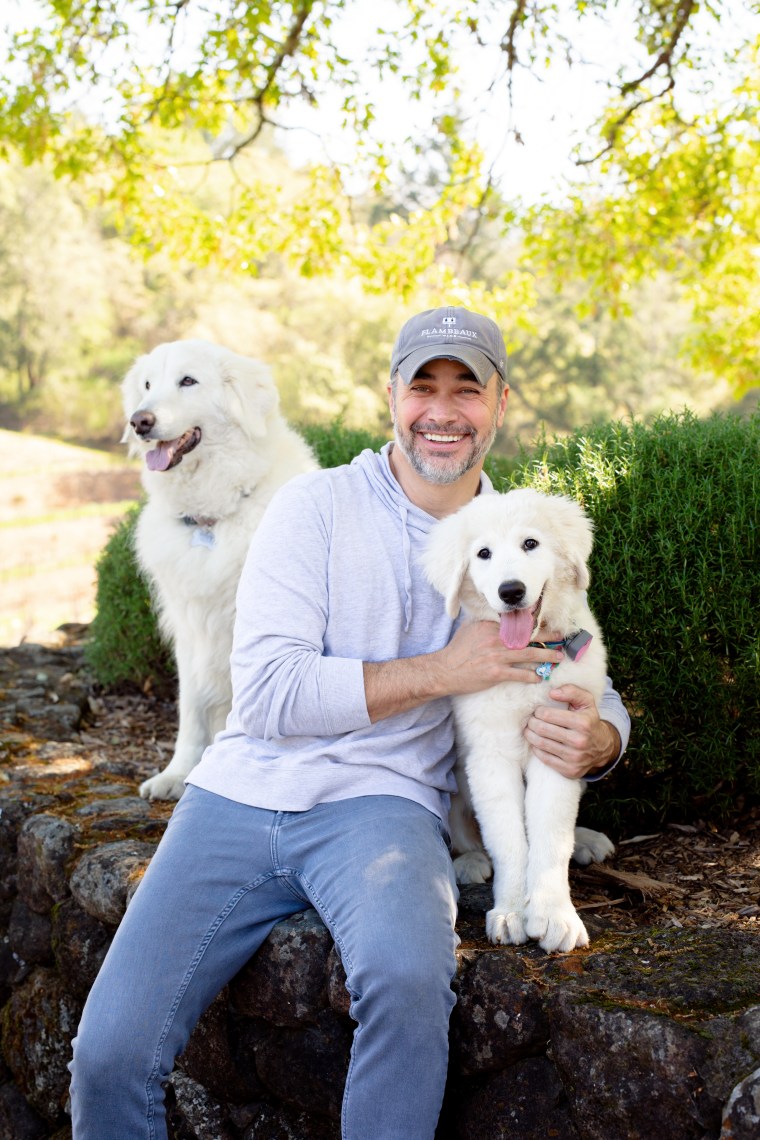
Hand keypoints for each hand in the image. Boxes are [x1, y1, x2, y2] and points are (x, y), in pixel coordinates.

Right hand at [440, 621, 562, 693]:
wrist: (444, 670)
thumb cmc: (457, 650)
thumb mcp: (471, 629)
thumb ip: (486, 622)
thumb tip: (498, 618)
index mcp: (492, 627)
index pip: (518, 625)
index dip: (535, 626)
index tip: (547, 627)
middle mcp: (497, 639)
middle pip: (529, 638)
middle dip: (549, 638)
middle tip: (562, 640)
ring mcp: (497, 656)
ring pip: (529, 654)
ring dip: (546, 656)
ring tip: (557, 658)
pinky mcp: (496, 673)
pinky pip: (520, 674)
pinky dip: (531, 675)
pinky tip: (539, 677)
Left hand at [524, 683, 619, 778]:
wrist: (602, 747)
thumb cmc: (589, 720)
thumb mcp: (586, 702)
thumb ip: (571, 691)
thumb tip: (552, 693)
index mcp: (583, 723)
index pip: (548, 715)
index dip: (539, 711)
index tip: (538, 711)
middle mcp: (580, 742)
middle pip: (542, 729)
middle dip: (532, 722)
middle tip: (531, 720)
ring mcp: (574, 758)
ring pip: (541, 744)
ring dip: (530, 735)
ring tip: (530, 729)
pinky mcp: (569, 770)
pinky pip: (544, 758)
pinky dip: (536, 749)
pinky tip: (537, 742)